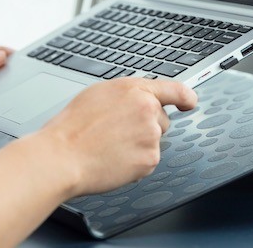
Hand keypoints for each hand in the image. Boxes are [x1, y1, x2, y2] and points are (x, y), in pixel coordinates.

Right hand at [0, 77, 196, 247]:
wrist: (61, 156)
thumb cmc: (71, 127)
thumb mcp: (99, 94)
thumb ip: (126, 94)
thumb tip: (138, 97)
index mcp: (134, 89)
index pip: (173, 89)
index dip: (186, 96)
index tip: (191, 102)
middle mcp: (148, 109)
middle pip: (162, 120)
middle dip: (147, 127)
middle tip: (118, 134)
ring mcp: (151, 134)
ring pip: (155, 141)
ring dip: (140, 145)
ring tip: (111, 147)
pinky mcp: (149, 159)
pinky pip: (148, 161)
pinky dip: (135, 163)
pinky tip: (114, 160)